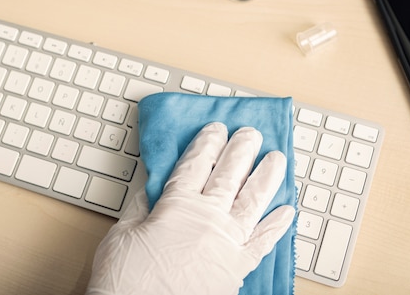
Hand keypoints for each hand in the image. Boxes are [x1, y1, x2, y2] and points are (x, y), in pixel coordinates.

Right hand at [86, 122, 295, 294]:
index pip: (196, 164)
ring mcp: (228, 243)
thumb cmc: (125, 280)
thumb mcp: (122, 235)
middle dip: (241, 150)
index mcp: (178, 205)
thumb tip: (152, 187)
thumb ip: (140, 207)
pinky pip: (264, 243)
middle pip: (229, 175)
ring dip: (267, 177)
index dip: (207, 144)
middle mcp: (208, 218)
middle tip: (251, 133)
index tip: (216, 129)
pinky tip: (288, 211)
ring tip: (277, 159)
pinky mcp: (238, 268)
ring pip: (254, 201)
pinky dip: (277, 226)